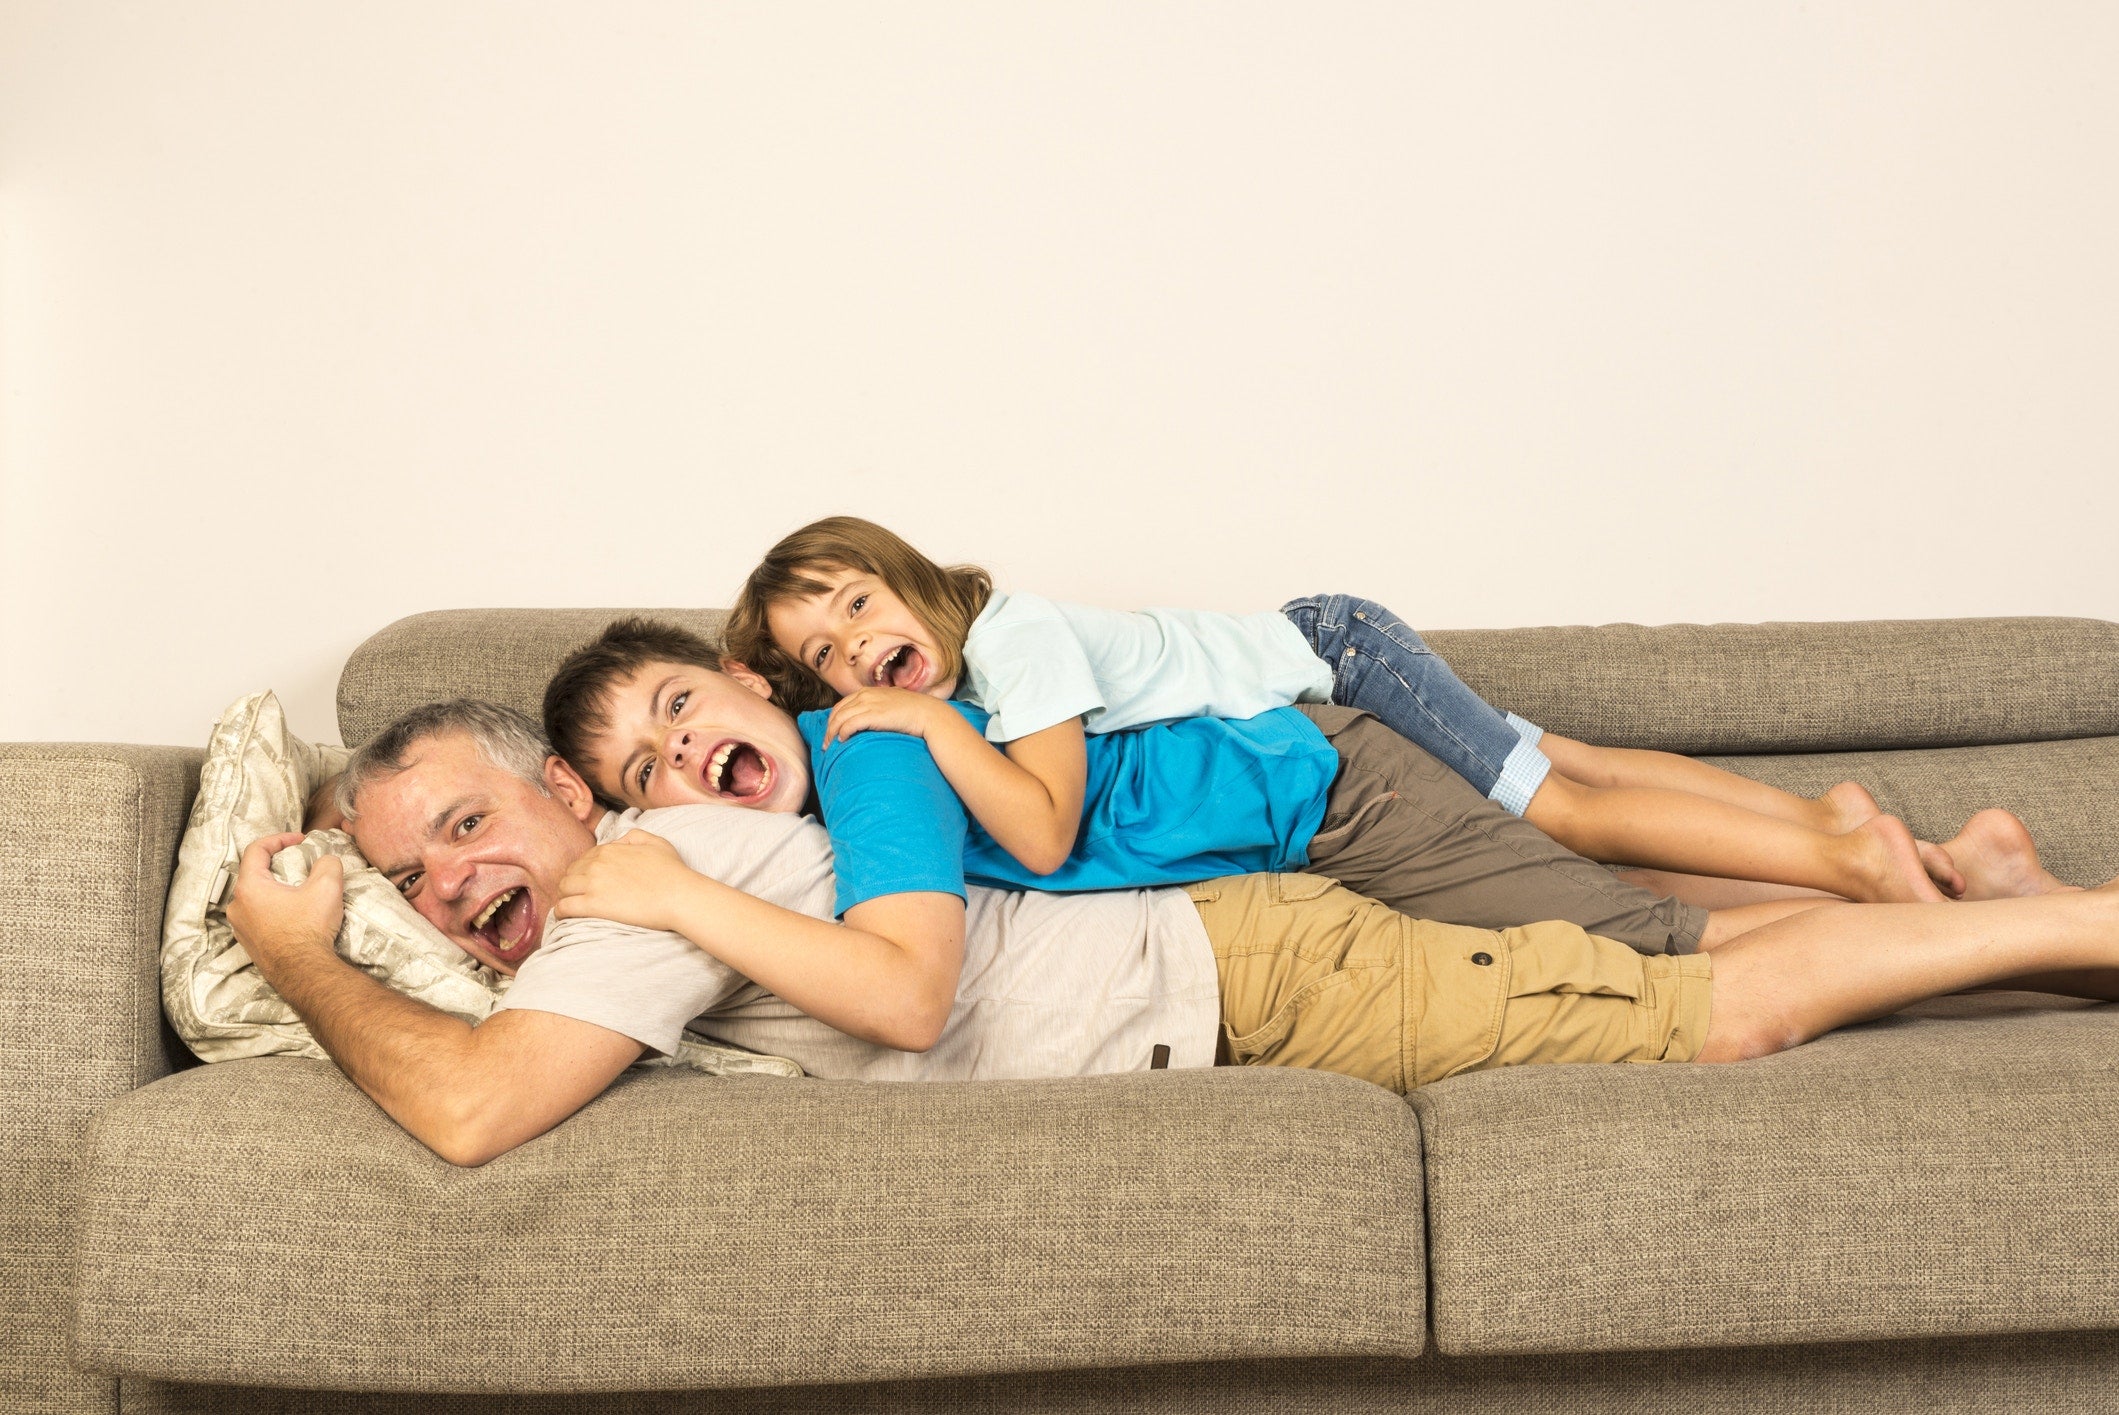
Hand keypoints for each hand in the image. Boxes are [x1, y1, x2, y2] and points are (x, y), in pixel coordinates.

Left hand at [225, 831, 344, 975]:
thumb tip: (325, 861)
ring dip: (275, 888)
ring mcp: (240, 927)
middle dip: (278, 864)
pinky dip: (273, 908)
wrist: (304, 972)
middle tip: (301, 864)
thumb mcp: (327, 887)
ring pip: (255, 896)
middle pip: (254, 873)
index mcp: (249, 887)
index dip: (279, 838)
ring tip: (299, 891)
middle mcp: (237, 905)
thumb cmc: (310, 928)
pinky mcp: (248, 943)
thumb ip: (327, 863)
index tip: (301, 840)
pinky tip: (293, 914)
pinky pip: (257, 916)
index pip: (257, 849)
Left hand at [553, 829, 694, 931]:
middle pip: (570, 873)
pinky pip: (564, 907)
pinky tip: (564, 915)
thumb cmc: (673, 871)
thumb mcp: (656, 842)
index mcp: (610, 849)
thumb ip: (634, 836)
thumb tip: (619, 840)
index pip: (585, 859)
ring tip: (570, 905)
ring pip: (563, 888)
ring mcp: (593, 884)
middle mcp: (597, 864)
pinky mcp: (593, 905)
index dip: (585, 871)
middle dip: (572, 882)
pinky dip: (561, 911)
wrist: (678, 896)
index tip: (589, 881)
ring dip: (564, 896)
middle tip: (578, 895)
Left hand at [823, 686, 955, 747]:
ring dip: (832, 733)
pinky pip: (849, 724)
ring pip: (840, 718)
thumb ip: (879, 707)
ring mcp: (869, 704)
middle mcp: (866, 695)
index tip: (832, 732)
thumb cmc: (914, 712)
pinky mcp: (873, 715)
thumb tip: (872, 720)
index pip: (843, 704)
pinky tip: (842, 740)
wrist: (929, 714)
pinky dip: (842, 732)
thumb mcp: (893, 703)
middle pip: (838, 711)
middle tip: (826, 743)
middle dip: (829, 727)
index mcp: (869, 691)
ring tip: (830, 746)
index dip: (834, 719)